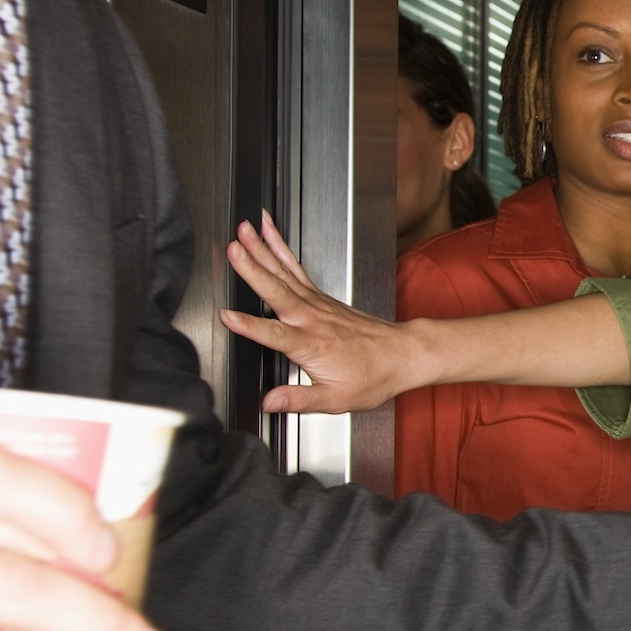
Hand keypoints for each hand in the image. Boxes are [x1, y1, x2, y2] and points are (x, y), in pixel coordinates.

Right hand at [219, 214, 418, 412]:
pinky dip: (281, 248)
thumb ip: (299, 399)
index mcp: (312, 345)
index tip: (227, 315)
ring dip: (263, 248)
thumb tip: (269, 403)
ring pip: (285, 272)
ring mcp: (317, 303)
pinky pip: (295, 268)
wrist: (403, 354)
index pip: (275, 334)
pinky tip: (268, 234)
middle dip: (253, 268)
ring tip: (245, 227)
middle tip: (234, 248)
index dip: (250, 326)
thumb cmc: (373, 376)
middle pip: (277, 290)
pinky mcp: (321, 296)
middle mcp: (312, 318)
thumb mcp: (336, 399)